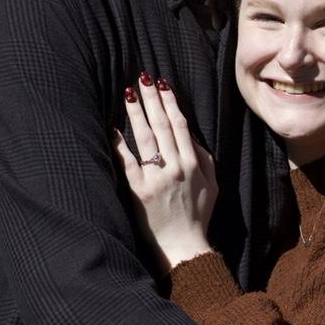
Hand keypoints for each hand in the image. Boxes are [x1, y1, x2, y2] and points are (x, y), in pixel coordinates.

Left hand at [113, 76, 217, 270]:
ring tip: (128, 93)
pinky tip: (112, 128)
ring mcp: (156, 179)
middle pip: (163, 126)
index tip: (162, 85)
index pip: (182, 126)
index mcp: (194, 164)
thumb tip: (192, 137)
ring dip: (136, 113)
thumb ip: (205, 159)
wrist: (184, 246)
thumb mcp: (213, 186)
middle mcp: (176, 168)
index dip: (171, 103)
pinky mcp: (138, 191)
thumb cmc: (198, 216)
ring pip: (145, 138)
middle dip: (152, 100)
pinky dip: (119, 144)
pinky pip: (127, 163)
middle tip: (142, 78)